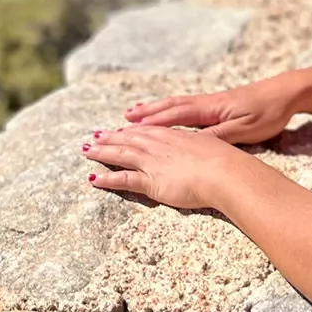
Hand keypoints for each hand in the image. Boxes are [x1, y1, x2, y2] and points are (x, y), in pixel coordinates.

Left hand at [83, 125, 250, 209]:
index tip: (120, 129)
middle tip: (95, 136)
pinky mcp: (150, 181)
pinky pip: (123, 179)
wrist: (224, 172)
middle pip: (129, 139)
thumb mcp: (211, 148)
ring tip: (87, 150)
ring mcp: (153, 162)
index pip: (147, 131)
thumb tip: (201, 152)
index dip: (131, 130)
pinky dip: (107, 178)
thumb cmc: (225, 162)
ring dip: (102, 152)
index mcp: (174, 136)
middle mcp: (159, 145)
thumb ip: (200, 149)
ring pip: (121, 154)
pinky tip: (93, 179)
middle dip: (111, 137)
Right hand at [123, 73, 302, 143]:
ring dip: (155, 109)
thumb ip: (217, 136)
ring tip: (136, 112)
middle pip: (170, 107)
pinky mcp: (219, 103)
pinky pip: (187, 105)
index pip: (174, 115)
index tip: (130, 128)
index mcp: (210, 109)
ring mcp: (212, 101)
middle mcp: (207, 102)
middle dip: (146, 113)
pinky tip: (168, 111)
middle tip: (123, 119)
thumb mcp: (243, 131)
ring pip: (177, 104)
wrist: (286, 92)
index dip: (152, 122)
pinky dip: (170, 108)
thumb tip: (190, 144)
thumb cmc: (267, 113)